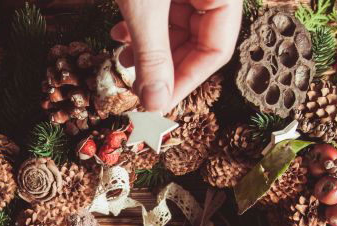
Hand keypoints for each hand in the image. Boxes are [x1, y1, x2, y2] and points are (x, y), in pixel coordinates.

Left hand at [113, 0, 242, 112]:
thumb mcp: (144, 8)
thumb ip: (152, 55)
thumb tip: (156, 105)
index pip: (218, 50)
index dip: (186, 82)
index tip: (158, 105)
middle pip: (199, 42)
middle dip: (162, 66)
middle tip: (136, 86)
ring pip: (179, 29)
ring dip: (148, 49)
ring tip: (123, 58)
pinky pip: (165, 12)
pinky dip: (143, 27)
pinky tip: (118, 33)